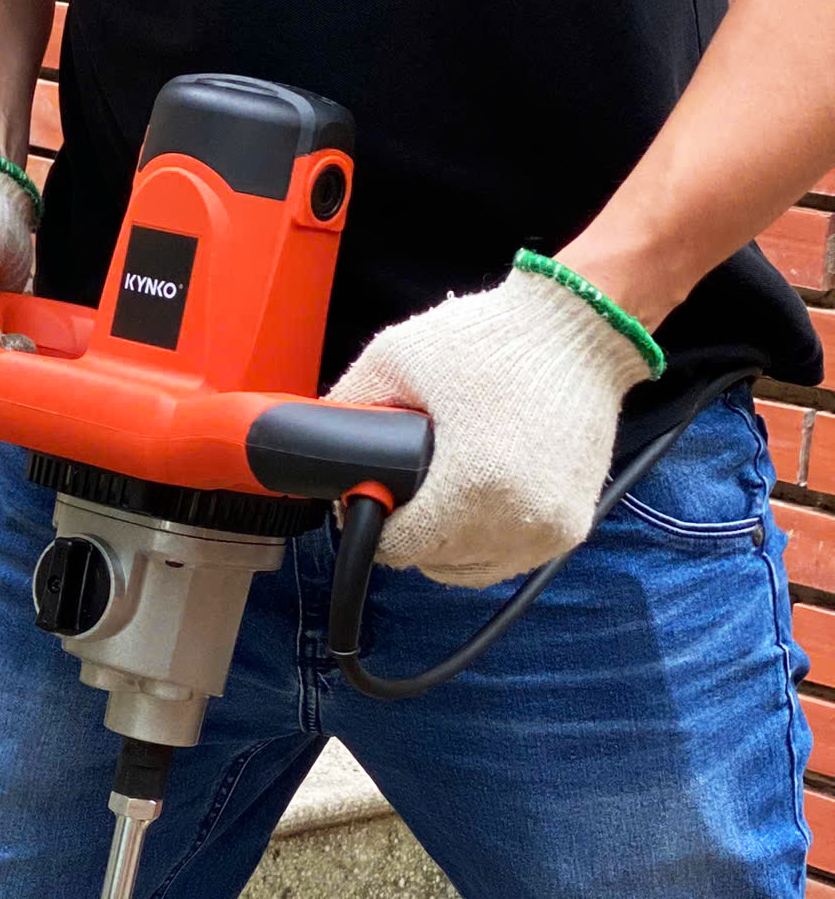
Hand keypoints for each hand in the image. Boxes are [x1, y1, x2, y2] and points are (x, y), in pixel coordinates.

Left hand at [329, 263, 655, 588]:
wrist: (580, 329)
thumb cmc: (493, 338)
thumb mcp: (397, 356)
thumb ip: (347, 404)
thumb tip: (317, 444)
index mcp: (472, 485)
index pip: (398, 547)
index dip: (374, 522)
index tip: (373, 497)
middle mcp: (516, 518)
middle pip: (430, 560)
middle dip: (409, 530)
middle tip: (407, 490)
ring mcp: (548, 528)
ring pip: (467, 569)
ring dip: (444, 545)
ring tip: (441, 497)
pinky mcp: (570, 527)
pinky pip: (507, 560)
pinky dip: (485, 543)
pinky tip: (475, 505)